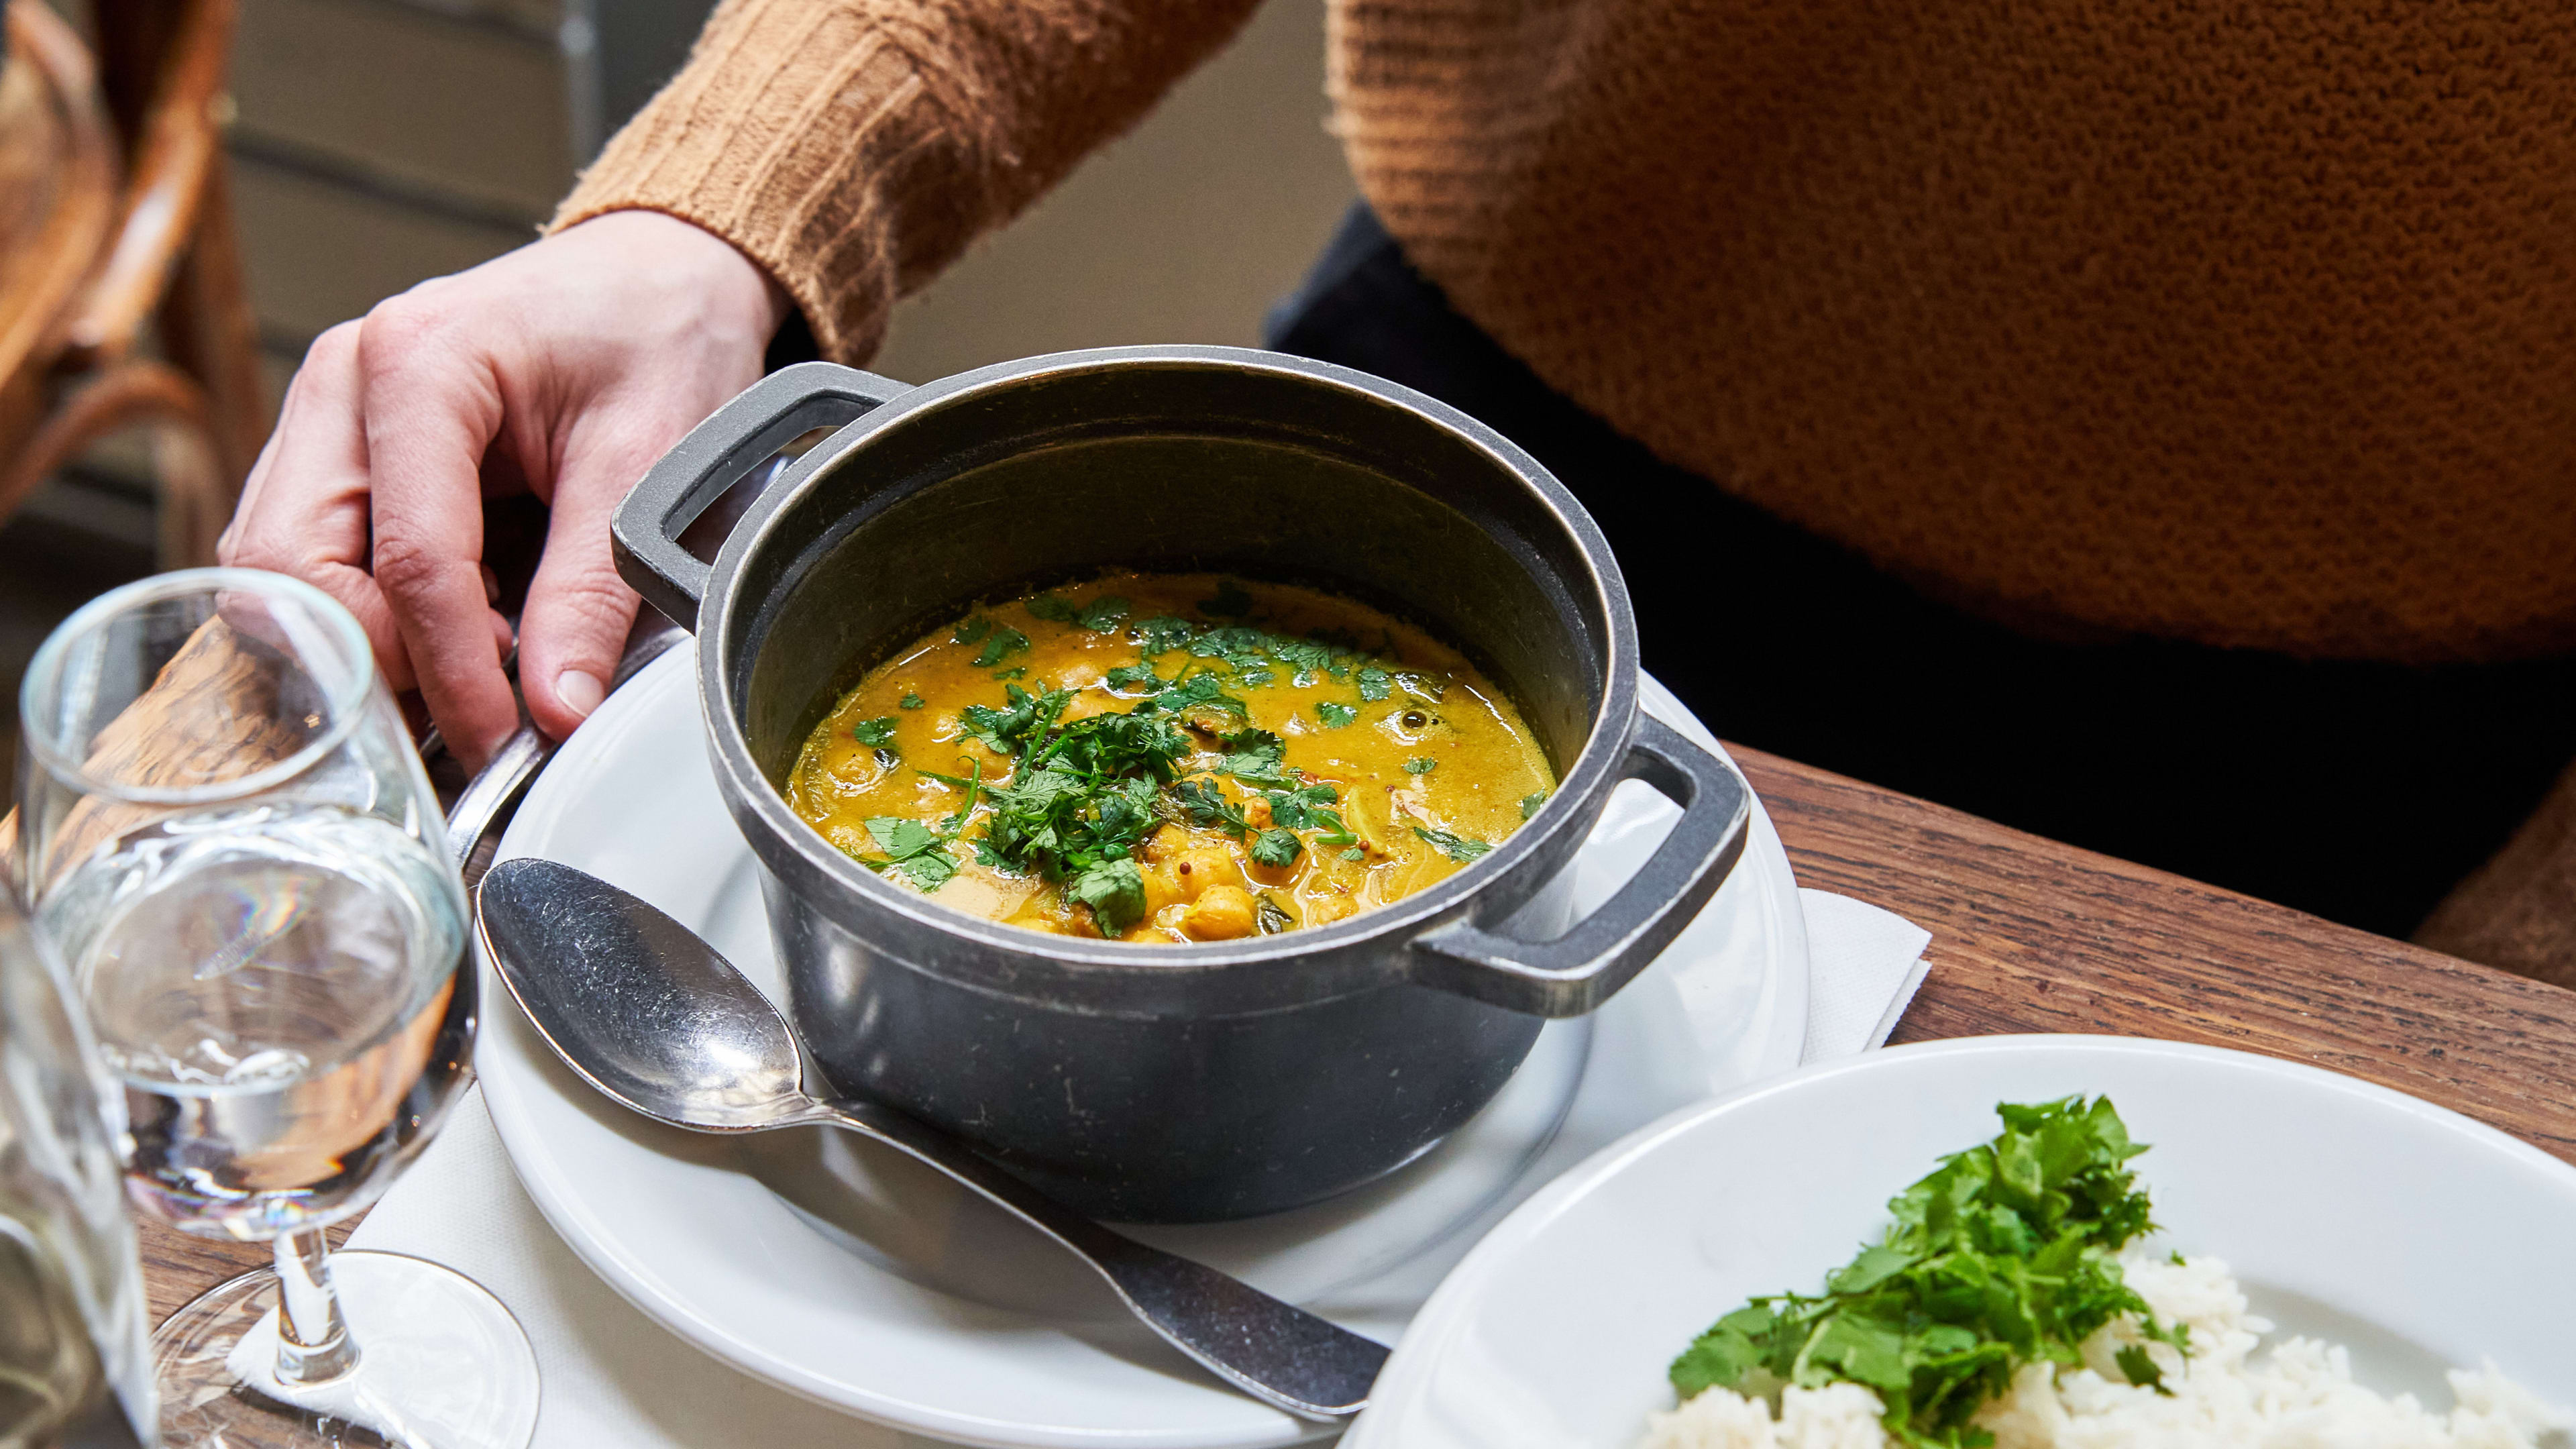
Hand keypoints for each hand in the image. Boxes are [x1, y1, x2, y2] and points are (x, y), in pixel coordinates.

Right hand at [220, 210, 788, 770]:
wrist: (658, 276)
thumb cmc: (658, 337)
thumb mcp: (651, 464)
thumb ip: (594, 593)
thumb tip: (555, 713)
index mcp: (416, 362)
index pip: (403, 558)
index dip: (451, 672)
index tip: (507, 739)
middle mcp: (341, 383)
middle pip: (290, 569)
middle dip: (379, 661)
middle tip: (481, 708)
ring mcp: (326, 420)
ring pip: (282, 574)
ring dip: (373, 644)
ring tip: (488, 660)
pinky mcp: (339, 456)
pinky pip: (317, 561)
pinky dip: (380, 615)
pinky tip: (470, 622)